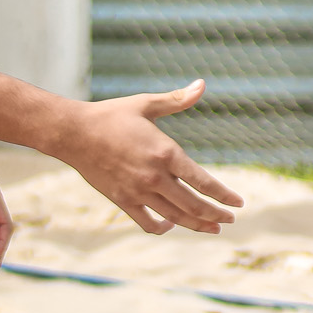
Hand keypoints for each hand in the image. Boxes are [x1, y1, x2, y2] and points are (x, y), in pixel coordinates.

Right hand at [50, 81, 243, 233]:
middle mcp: (154, 177)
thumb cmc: (113, 115)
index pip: (203, 181)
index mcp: (166, 153)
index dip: (223, 195)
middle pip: (192, 204)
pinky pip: (145, 222)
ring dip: (195, 224)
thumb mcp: (147, 104)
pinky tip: (171, 225)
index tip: (239, 203)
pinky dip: (161, 227)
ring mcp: (137, 192)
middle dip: (215, 214)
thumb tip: (202, 84)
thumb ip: (177, 99)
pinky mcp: (121, 200)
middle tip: (231, 220)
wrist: (73, 133)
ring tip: (213, 228)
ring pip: (173, 217)